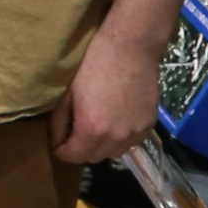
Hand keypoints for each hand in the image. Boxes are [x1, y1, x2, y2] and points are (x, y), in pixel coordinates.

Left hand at [52, 20, 159, 165]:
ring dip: (102, 147)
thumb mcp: (69, 93)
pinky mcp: (150, 125)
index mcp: (92, 129)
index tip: (57, 143)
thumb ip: (60, 121)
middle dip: (80, 150)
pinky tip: (114, 124)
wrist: (131, 48)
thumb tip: (58, 140)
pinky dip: (121, 140)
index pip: (73, 156)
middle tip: (73, 134)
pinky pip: (132, 143)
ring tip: (95, 129)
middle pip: (94, 158)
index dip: (61, 151)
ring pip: (114, 153)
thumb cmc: (94, 65)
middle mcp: (116, 137)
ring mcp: (136, 132)